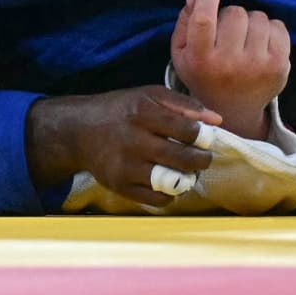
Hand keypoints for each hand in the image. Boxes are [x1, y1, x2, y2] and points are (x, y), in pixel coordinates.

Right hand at [25, 87, 221, 207]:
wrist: (79, 130)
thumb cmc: (121, 110)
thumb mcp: (149, 95)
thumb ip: (184, 105)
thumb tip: (217, 119)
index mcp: (142, 112)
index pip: (187, 130)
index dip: (204, 137)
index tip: (206, 138)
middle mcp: (133, 139)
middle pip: (183, 158)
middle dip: (202, 160)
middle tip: (203, 158)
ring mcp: (126, 166)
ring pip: (172, 182)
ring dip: (188, 179)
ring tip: (189, 172)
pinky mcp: (120, 186)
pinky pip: (157, 199)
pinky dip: (170, 195)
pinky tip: (170, 183)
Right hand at [170, 0, 289, 140]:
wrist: (234, 110)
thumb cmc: (204, 75)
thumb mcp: (183, 54)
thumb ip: (185, 23)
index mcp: (201, 61)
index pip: (204, 19)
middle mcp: (229, 65)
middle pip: (235, 13)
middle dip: (230, 14)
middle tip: (227, 29)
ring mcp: (257, 66)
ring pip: (258, 17)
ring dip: (251, 21)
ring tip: (244, 37)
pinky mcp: (279, 67)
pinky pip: (278, 27)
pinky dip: (270, 28)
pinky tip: (260, 43)